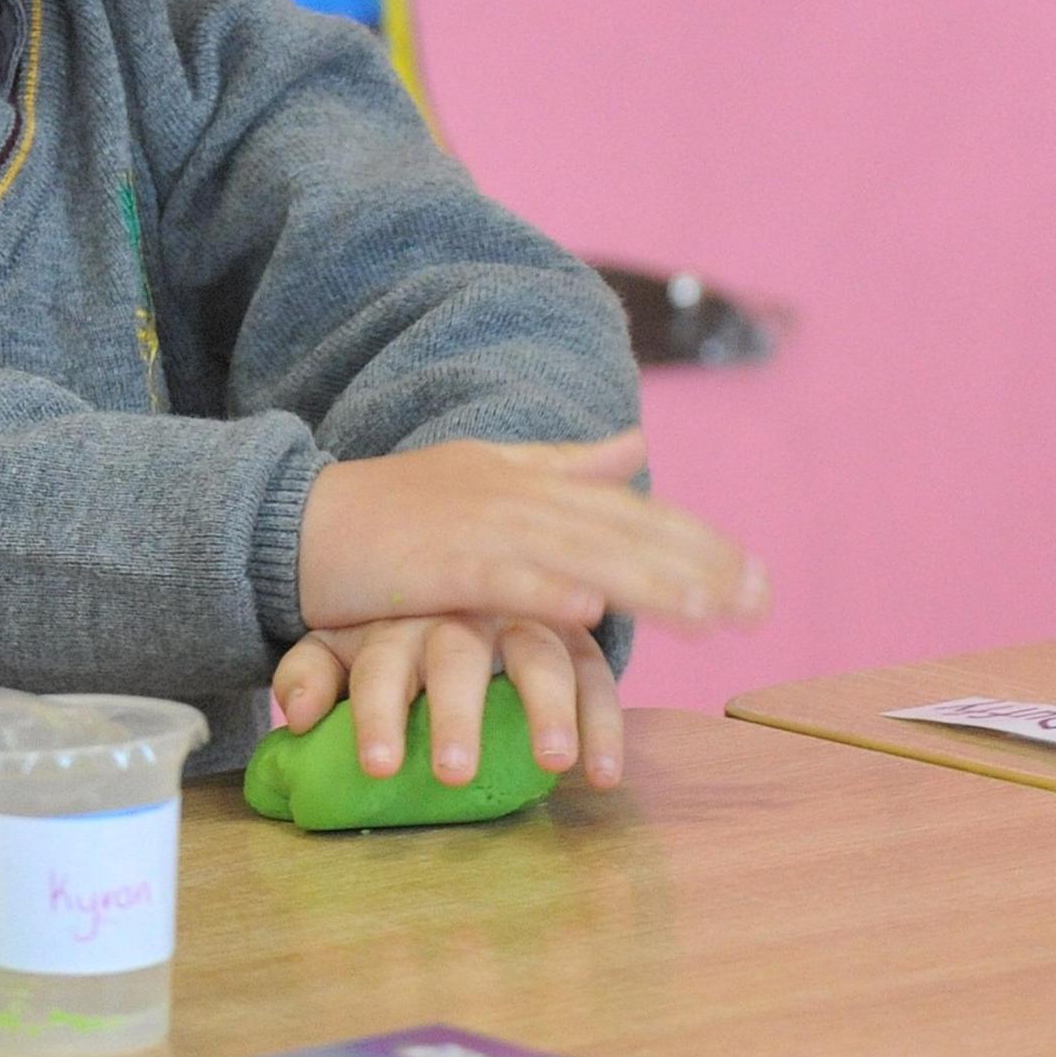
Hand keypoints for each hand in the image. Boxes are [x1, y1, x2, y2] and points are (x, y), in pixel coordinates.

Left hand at [274, 615, 627, 789]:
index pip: (381, 663)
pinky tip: (604, 773)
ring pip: (540, 656)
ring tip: (553, 765)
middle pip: (459, 657)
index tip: (378, 767)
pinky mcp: (572, 633)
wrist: (445, 548)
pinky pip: (594, 672)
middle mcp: (461, 613)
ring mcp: (523, 616)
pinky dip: (603, 721)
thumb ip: (310, 672)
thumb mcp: (336, 635)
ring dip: (548, 711)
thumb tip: (296, 716)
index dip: (377, 714)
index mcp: (397, 616)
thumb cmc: (385, 621)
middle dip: (457, 715)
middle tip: (455, 772)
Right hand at [297, 431, 765, 646]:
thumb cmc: (393, 509)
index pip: (633, 510)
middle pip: (623, 534)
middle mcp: (517, 497)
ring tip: (708, 614)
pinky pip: (501, 583)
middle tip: (759, 605)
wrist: (296, 520)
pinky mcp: (436, 565)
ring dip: (646, 584)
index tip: (756, 577)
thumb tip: (636, 442)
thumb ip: (564, 462)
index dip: (697, 542)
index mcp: (532, 480)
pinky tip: (590, 613)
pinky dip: (546, 593)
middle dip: (697, 570)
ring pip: (578, 556)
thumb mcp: (485, 474)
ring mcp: (479, 529)